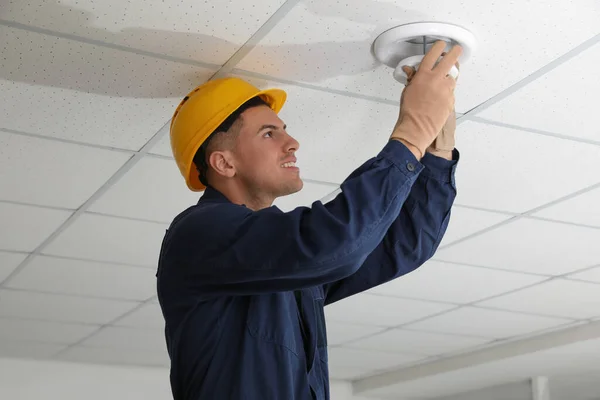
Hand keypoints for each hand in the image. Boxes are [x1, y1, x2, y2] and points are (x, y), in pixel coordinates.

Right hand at [390, 41, 461, 158]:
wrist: (417, 127)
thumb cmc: (409, 112)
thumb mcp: (407, 91)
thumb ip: (412, 78)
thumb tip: (410, 71)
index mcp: (423, 75)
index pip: (433, 54)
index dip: (438, 47)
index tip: (441, 44)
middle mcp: (436, 80)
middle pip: (450, 60)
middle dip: (455, 52)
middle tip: (457, 49)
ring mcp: (446, 90)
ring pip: (452, 77)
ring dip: (450, 76)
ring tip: (444, 80)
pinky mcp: (451, 100)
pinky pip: (451, 92)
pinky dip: (447, 92)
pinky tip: (441, 97)